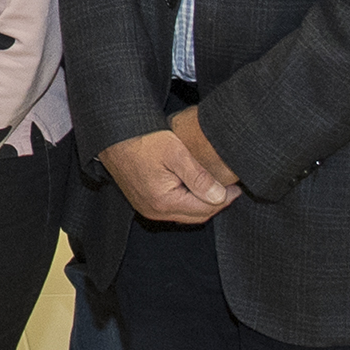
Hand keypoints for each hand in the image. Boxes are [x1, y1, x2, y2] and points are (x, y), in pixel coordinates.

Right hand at [97, 126, 234, 225]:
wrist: (112, 134)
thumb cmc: (142, 139)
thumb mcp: (176, 153)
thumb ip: (199, 177)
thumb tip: (220, 197)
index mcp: (163, 202)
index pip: (204, 209)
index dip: (225, 199)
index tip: (237, 186)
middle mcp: (154, 211)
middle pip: (195, 215)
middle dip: (215, 203)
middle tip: (231, 187)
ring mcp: (146, 208)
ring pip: (184, 213)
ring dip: (202, 203)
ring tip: (217, 186)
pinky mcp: (143, 201)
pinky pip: (172, 208)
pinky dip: (187, 201)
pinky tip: (195, 186)